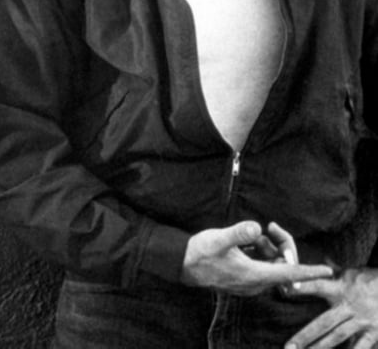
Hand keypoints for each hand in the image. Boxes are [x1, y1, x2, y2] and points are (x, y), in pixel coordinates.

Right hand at [180, 221, 331, 294]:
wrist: (182, 263)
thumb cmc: (201, 252)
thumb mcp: (219, 239)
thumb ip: (238, 233)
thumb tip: (255, 227)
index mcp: (253, 275)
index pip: (288, 275)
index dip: (308, 271)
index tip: (326, 271)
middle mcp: (255, 282)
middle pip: (282, 266)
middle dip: (281, 245)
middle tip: (271, 227)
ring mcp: (249, 281)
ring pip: (272, 264)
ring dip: (269, 247)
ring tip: (253, 235)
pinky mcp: (244, 276)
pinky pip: (262, 264)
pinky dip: (261, 251)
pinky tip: (249, 241)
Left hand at [285, 268, 377, 348]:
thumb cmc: (371, 281)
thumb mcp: (352, 273)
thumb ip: (335, 273)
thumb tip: (321, 263)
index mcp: (341, 289)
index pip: (318, 285)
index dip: (304, 287)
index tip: (287, 288)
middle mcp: (349, 306)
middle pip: (324, 322)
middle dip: (306, 336)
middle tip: (289, 347)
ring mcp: (362, 321)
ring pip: (338, 337)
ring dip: (321, 348)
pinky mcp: (374, 333)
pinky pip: (360, 347)